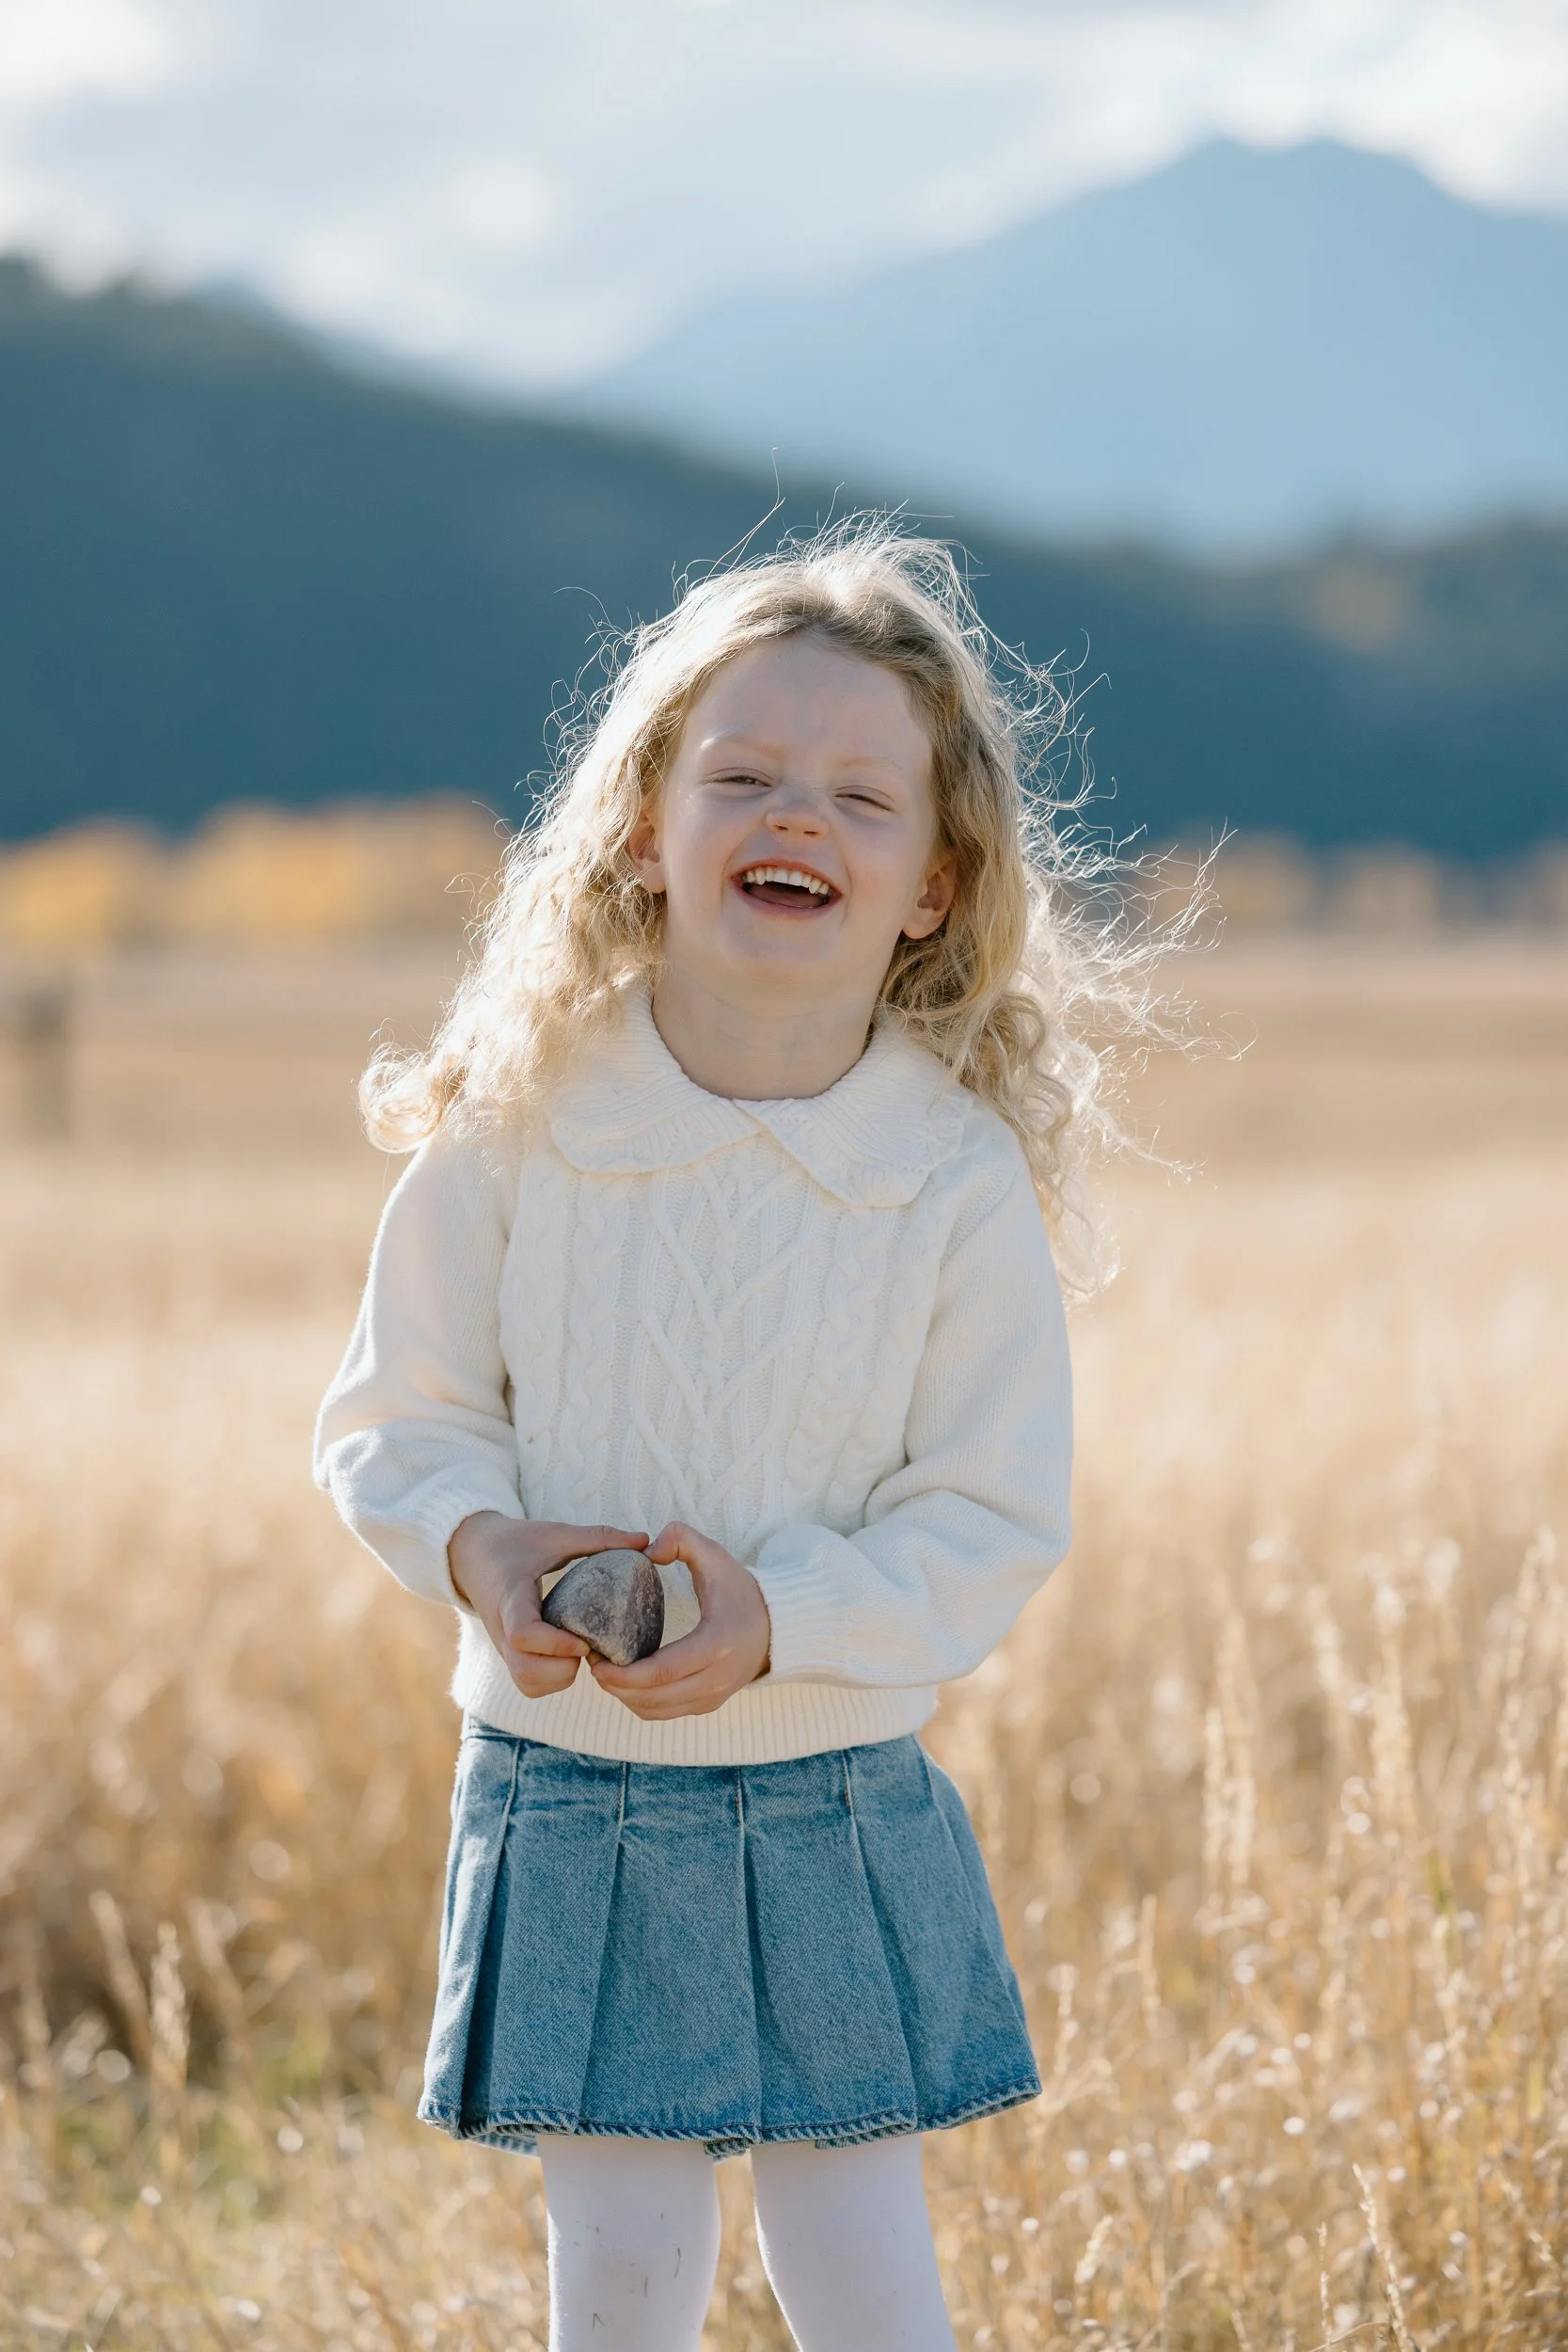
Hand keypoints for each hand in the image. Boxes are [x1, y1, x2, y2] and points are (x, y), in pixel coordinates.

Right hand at [447, 1513, 648, 1699]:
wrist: (471, 1555)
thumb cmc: (514, 1543)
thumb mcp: (554, 1534)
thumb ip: (597, 1538)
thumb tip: (645, 1541)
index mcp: (511, 1597)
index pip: (523, 1634)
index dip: (555, 1644)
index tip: (584, 1641)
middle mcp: (503, 1629)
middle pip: (525, 1672)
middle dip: (562, 1669)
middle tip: (587, 1647)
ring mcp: (504, 1646)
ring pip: (527, 1684)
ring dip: (559, 1677)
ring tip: (580, 1651)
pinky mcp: (509, 1654)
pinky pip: (528, 1684)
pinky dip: (552, 1680)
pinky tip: (569, 1656)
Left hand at [590, 1522, 771, 1719]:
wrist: (776, 1626)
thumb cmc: (740, 1590)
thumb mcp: (715, 1556)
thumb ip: (681, 1538)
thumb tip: (647, 1550)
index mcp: (716, 1645)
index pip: (661, 1671)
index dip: (623, 1673)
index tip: (596, 1660)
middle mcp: (716, 1679)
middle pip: (653, 1698)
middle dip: (615, 1686)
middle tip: (592, 1664)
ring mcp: (713, 1696)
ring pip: (655, 1711)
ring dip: (624, 1697)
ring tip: (604, 1673)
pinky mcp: (708, 1704)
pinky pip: (665, 1713)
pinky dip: (640, 1703)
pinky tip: (626, 1682)